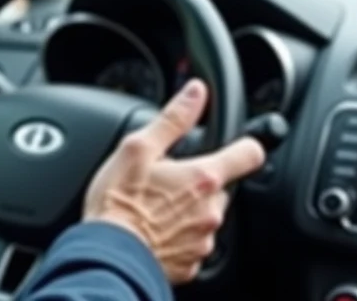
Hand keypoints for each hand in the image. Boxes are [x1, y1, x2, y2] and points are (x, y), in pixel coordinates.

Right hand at [82, 79, 264, 284]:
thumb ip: (173, 119)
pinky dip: (177, 237)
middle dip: (199, 182)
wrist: (107, 256)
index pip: (249, 154)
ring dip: (188, 211)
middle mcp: (211, 211)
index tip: (236, 146)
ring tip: (154, 208)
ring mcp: (203, 240)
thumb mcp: (139, 148)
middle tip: (166, 181)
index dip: (245, 146)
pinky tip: (153, 231)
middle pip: (220, 187)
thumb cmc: (119, 203)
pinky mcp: (191, 264)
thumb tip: (196, 92)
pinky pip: (192, 244)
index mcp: (203, 178)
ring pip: (205, 217)